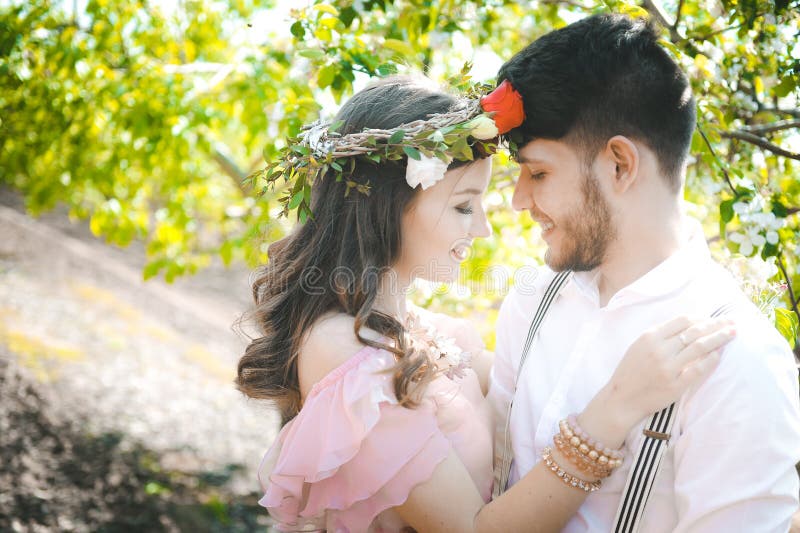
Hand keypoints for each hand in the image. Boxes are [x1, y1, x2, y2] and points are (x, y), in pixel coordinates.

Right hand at [580, 315, 735, 447]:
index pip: (682, 321)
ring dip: (719, 338)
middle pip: (695, 331)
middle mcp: (660, 350)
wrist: (622, 398)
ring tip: (732, 333)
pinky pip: (699, 368)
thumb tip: (688, 325)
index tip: (712, 319)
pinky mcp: (676, 384)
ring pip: (700, 347)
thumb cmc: (630, 371)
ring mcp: (668, 367)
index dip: (701, 318)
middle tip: (731, 321)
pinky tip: (720, 353)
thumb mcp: (639, 346)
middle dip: (716, 324)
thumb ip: (660, 335)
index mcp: (650, 337)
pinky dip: (712, 359)